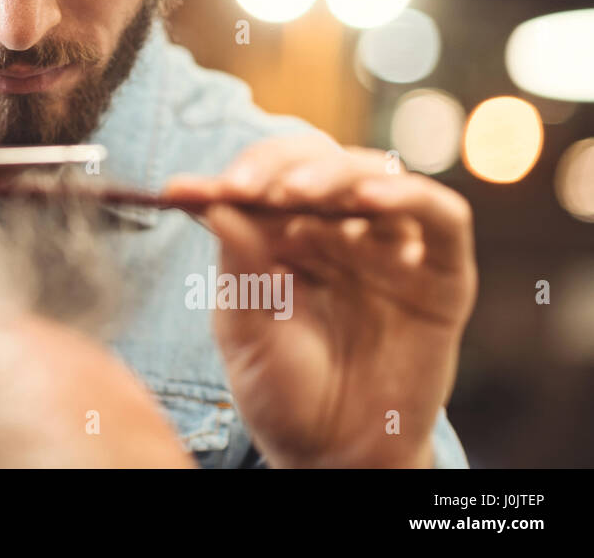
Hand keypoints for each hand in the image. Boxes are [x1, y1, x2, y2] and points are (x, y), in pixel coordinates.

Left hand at [163, 134, 476, 467]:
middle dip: (276, 168)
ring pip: (373, 176)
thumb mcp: (246, 330)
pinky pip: (441, 217)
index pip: (261, 183)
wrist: (335, 456)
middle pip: (316, 166)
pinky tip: (370, 198)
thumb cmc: (283, 392)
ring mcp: (389, 249)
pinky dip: (410, 196)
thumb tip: (216, 205)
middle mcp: (337, 231)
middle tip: (243, 187)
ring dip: (333, 175)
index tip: (180, 193)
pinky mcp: (441, 274)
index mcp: (282, 237)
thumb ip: (238, 267)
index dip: (227, 179)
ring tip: (296, 194)